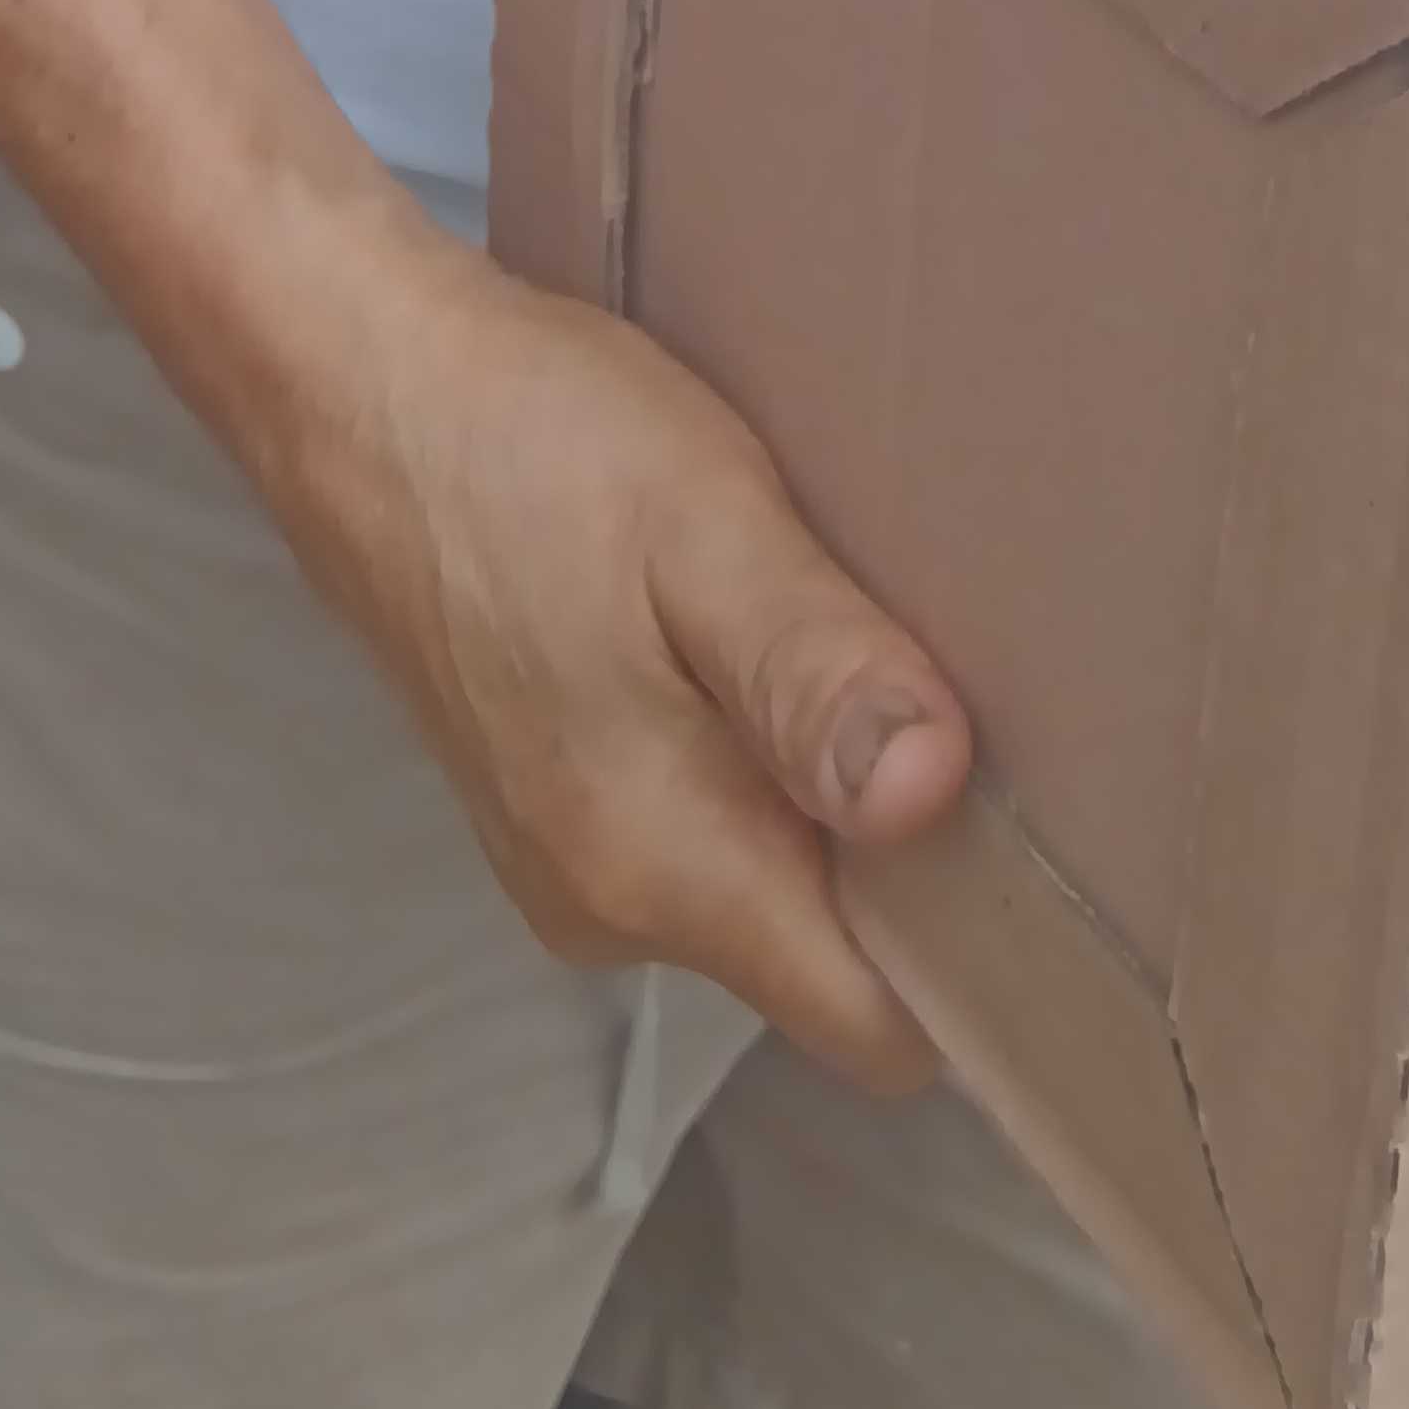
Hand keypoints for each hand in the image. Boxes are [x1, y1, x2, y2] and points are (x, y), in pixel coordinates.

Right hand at [291, 228, 970, 1086]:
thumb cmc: (533, 440)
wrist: (352, 382)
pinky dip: (751, 757)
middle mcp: (608, 909)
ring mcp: (565, 859)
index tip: (1056, 848)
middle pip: (829, 954)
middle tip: (960, 682)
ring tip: (857, 634)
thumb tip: (934, 797)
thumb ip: (814, 673)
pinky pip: (699, 825)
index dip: (982, 966)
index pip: (873, 1025)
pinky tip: (758, 629)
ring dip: (825, 790)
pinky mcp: (545, 797)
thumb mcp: (704, 527)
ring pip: (766, 880)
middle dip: (909, 857)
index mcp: (659, 867)